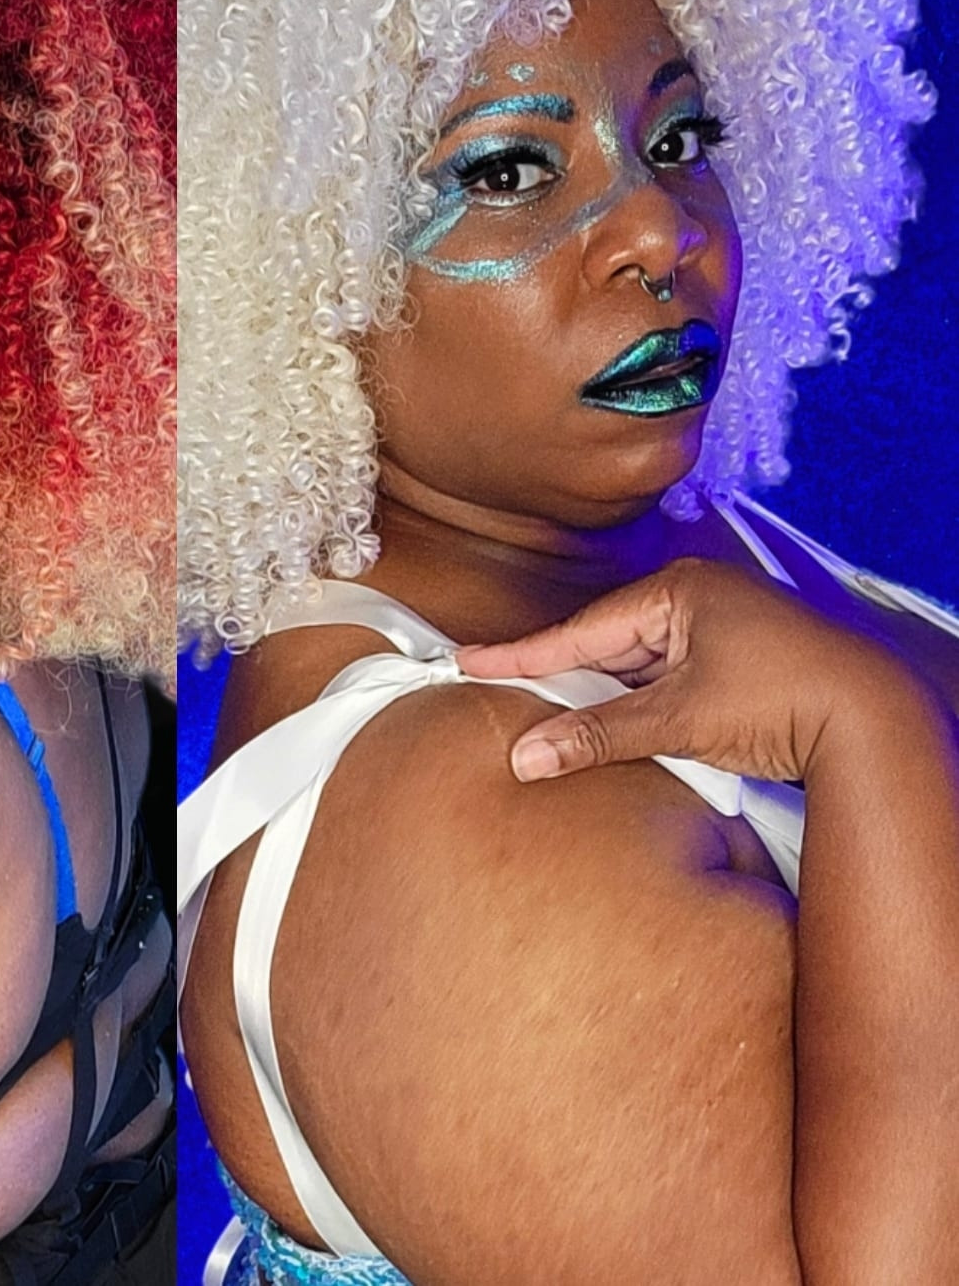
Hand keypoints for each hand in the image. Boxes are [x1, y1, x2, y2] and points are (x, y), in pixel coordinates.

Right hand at [456, 558, 916, 784]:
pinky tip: (618, 731)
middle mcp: (695, 600)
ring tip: (557, 727)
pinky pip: (666, 681)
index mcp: (676, 592)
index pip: (579, 630)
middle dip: (563, 683)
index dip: (521, 653)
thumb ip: (597, 736)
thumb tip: (528, 756)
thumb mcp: (678, 720)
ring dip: (605, 701)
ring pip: (636, 668)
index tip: (470, 660)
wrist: (878, 722)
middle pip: (605, 648)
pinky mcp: (736, 662)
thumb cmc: (785, 700)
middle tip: (504, 698)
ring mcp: (718, 629)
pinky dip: (640, 708)